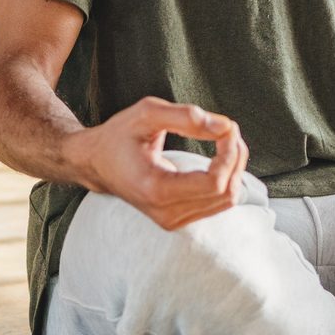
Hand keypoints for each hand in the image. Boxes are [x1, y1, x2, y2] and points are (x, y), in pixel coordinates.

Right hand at [69, 96, 249, 230]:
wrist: (98, 164)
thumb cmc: (120, 136)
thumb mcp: (147, 113)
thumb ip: (185, 117)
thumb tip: (224, 127)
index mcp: (156, 189)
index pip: (214, 183)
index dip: (230, 154)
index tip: (225, 128)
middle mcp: (166, 213)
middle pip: (226, 193)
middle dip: (236, 157)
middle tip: (227, 129)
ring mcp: (173, 221)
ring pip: (227, 200)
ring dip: (235, 168)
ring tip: (225, 140)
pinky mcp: (180, 220)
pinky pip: (218, 203)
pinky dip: (227, 178)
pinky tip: (219, 157)